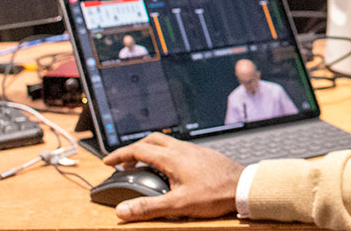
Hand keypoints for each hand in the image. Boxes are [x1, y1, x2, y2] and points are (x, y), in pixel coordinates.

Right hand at [102, 132, 243, 220]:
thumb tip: (122, 210)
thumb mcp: (177, 205)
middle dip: (133, 149)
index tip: (107, 161)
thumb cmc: (214, 194)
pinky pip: (178, 148)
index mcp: (172, 157)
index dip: (119, 155)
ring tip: (142, 166)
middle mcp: (182, 149)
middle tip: (123, 162)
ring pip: (166, 142)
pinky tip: (169, 169)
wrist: (243, 186)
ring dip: (150, 150)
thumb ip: (148, 208)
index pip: (138, 150)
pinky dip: (165, 154)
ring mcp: (194, 150)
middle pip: (151, 140)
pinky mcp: (202, 154)